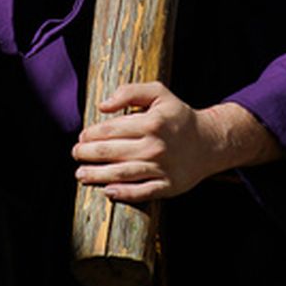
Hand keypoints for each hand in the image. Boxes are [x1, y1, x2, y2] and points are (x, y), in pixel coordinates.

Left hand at [72, 83, 237, 202]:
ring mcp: (162, 168)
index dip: (91, 134)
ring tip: (81, 175)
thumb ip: (130, 92)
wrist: (210, 142)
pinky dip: (123, 193)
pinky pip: (142, 192)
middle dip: (88, 154)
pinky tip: (108, 191)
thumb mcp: (159, 93)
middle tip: (75, 154)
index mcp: (151, 122)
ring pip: (122, 174)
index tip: (81, 136)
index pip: (111, 130)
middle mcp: (156, 146)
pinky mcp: (168, 186)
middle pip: (112, 153)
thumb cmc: (178, 117)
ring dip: (97, 175)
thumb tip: (103, 106)